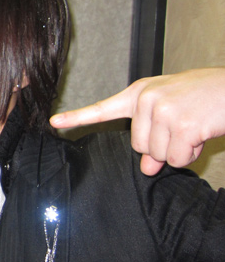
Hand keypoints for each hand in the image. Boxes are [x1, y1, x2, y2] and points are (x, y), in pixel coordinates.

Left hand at [50, 68, 224, 174]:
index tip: (54, 122)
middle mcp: (147, 99)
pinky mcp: (181, 123)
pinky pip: (177, 158)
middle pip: (139, 147)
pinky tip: (203, 132)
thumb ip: (154, 136)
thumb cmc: (206, 97)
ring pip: (158, 155)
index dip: (77, 117)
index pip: (103, 108)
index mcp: (140, 93)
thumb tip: (147, 168)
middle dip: (164, 146)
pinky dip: (191, 153)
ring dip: (180, 149)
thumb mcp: (173, 113)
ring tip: (196, 126)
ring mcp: (163, 109)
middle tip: (185, 126)